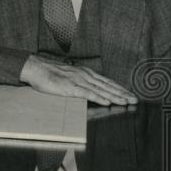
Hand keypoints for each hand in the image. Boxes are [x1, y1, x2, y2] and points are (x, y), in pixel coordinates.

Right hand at [19, 54, 137, 105]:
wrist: (35, 67)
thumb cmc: (49, 72)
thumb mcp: (68, 75)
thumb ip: (78, 81)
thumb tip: (87, 88)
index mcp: (84, 73)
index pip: (106, 81)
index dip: (118, 88)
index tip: (129, 93)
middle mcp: (84, 76)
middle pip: (107, 86)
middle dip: (122, 93)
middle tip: (135, 99)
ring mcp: (78, 81)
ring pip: (101, 90)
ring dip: (115, 96)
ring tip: (126, 102)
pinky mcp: (70, 87)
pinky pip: (87, 94)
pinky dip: (99, 98)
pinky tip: (107, 102)